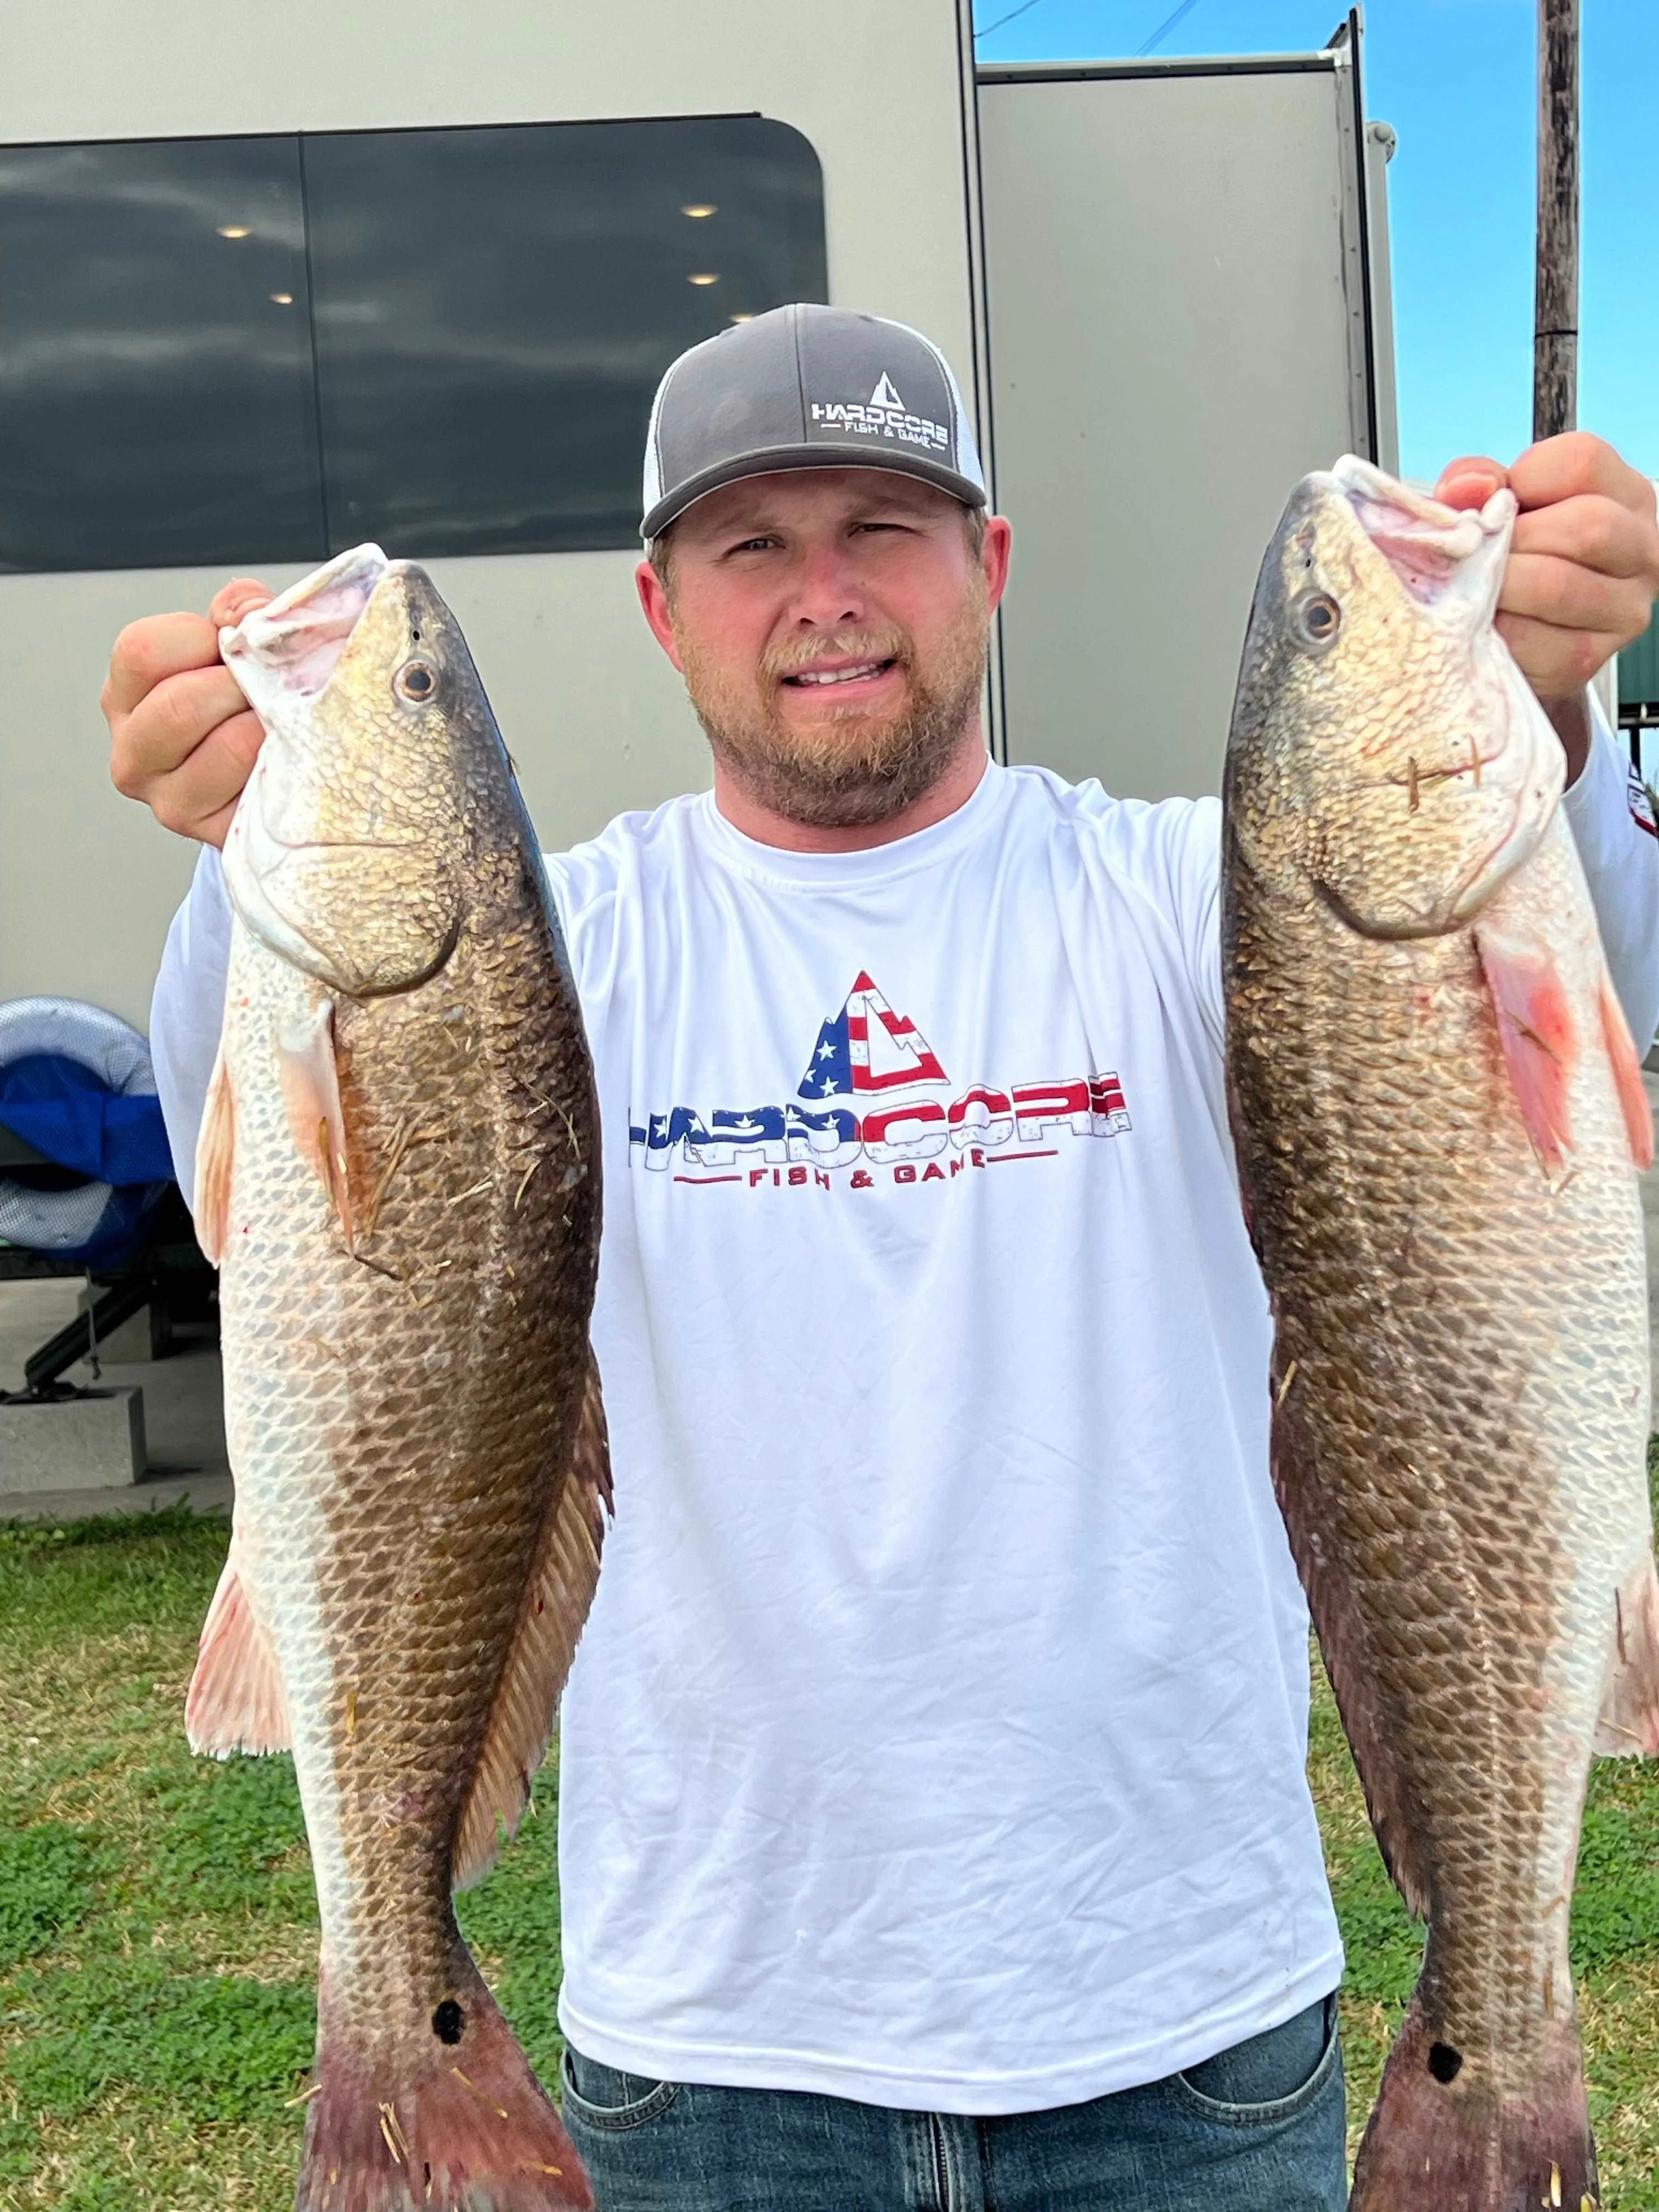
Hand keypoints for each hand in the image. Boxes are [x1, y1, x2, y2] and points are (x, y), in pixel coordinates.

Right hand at [104, 577, 273, 846]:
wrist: (284, 777)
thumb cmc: (250, 704)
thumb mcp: (239, 645)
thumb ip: (238, 611)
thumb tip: (246, 610)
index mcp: (125, 697)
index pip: (142, 650)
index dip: (204, 638)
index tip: (237, 646)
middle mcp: (134, 753)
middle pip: (178, 704)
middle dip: (240, 686)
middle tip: (273, 686)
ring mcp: (171, 801)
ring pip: (226, 748)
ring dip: (270, 725)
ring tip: (288, 719)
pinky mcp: (217, 834)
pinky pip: (262, 789)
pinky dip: (289, 762)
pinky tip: (297, 754)